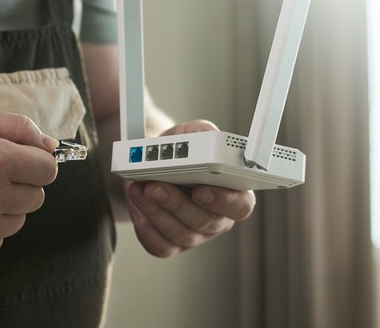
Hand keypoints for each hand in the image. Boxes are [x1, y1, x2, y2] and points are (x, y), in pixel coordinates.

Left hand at [126, 120, 255, 256]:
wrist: (150, 163)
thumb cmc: (177, 150)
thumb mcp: (191, 133)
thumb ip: (203, 133)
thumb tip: (206, 138)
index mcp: (233, 191)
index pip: (241, 205)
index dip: (224, 201)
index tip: (201, 190)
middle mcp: (218, 217)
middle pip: (206, 222)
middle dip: (177, 203)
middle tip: (154, 186)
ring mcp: (196, 234)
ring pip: (181, 235)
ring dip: (156, 212)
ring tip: (138, 191)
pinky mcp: (172, 244)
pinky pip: (161, 246)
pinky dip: (145, 229)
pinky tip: (137, 208)